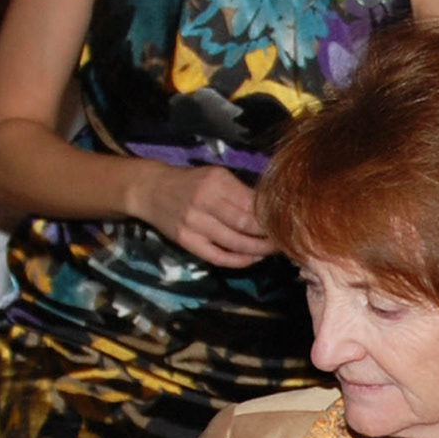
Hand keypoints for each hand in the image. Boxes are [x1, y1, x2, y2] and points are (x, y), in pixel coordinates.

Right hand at [138, 161, 271, 267]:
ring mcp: (193, 224)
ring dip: (258, 250)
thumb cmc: (190, 182)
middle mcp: (204, 202)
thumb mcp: (216, 176)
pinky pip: (218, 257)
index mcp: (216, 182)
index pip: (252, 203)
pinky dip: (239, 261)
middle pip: (246, 225)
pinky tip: (252, 258)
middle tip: (284, 240)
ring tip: (272, 251)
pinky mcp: (186, 241)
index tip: (287, 223)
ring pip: (235, 243)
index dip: (272, 217)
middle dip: (269, 236)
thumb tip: (273, 209)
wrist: (151, 189)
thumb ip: (241, 192)